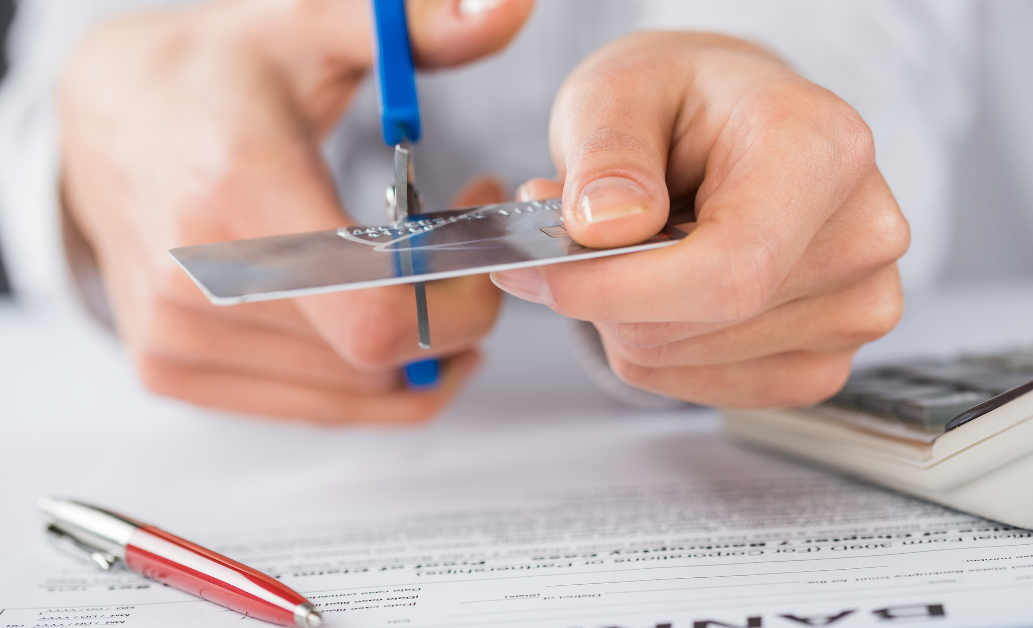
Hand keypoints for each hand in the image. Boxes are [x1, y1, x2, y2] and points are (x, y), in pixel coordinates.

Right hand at [60, 0, 532, 422]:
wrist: (107, 119)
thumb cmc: (216, 76)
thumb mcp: (315, 26)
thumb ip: (422, 23)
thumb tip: (512, 7)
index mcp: (239, 192)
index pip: (377, 314)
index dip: (457, 305)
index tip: (481, 253)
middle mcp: (197, 280)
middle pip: (377, 358)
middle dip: (448, 310)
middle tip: (460, 250)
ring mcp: (178, 336)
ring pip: (353, 392)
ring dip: (412, 345)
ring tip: (416, 270)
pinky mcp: (173, 369)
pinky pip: (313, 408)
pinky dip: (367, 377)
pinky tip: (378, 313)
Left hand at [493, 33, 908, 407]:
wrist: (738, 125)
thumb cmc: (686, 101)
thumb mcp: (621, 88)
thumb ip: (606, 151)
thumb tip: (605, 226)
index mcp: (825, 151)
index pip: (730, 266)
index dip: (620, 287)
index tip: (539, 272)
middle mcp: (862, 236)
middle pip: (700, 321)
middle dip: (605, 291)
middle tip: (568, 232)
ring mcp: (856, 310)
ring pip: (684, 359)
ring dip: (626, 315)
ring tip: (633, 243)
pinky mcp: (825, 362)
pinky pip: (702, 387)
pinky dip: (655, 347)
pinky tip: (666, 287)